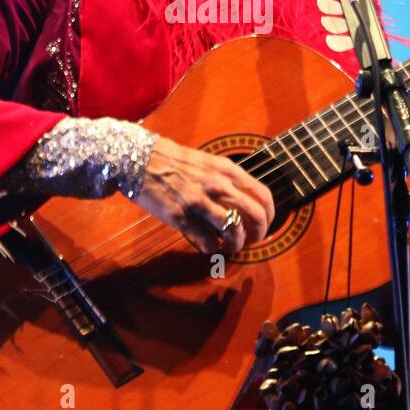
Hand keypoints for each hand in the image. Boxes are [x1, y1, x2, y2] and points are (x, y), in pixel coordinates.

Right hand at [131, 136, 275, 254]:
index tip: (264, 225)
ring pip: (235, 232)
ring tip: (229, 246)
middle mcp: (218, 185)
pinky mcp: (182, 218)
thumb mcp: (208, 162)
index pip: (263, 195)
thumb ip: (227, 178)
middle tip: (251, 241)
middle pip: (256, 216)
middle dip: (258, 235)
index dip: (270, 216)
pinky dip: (212, 249)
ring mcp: (200, 202)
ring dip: (236, 245)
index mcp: (227, 170)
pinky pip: (208, 242)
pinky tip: (207, 245)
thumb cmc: (174, 161)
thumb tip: (245, 199)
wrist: (140, 160)